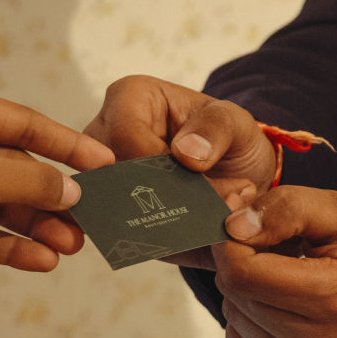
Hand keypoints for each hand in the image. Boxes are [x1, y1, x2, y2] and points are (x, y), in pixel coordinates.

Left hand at [0, 82, 116, 283]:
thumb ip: (28, 181)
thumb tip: (72, 190)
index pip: (23, 122)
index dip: (67, 144)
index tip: (104, 163)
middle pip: (13, 167)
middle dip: (50, 198)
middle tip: (88, 221)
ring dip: (33, 226)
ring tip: (69, 248)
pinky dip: (5, 243)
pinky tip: (38, 260)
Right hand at [86, 74, 278, 263]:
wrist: (231, 172)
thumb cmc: (226, 137)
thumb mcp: (235, 123)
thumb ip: (218, 129)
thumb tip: (186, 152)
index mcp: (130, 97)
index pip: (127, 137)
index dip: (161, 169)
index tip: (205, 186)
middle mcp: (103, 134)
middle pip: (114, 176)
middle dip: (164, 200)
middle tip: (217, 210)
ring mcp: (101, 175)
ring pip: (113, 207)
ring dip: (160, 223)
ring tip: (209, 223)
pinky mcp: (109, 209)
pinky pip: (118, 231)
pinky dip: (155, 240)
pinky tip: (189, 238)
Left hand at [214, 187, 336, 337]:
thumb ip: (286, 209)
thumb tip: (233, 227)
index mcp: (334, 297)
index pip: (243, 274)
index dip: (231, 243)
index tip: (245, 225)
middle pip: (236, 297)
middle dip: (242, 264)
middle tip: (276, 248)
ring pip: (235, 321)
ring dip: (247, 292)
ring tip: (288, 275)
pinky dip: (252, 318)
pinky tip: (285, 303)